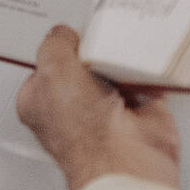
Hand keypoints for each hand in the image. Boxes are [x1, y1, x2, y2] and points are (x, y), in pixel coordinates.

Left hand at [14, 26, 178, 189]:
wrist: (124, 158)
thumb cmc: (81, 130)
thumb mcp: (52, 68)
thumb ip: (55, 43)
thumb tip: (66, 34)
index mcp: (40, 102)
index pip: (44, 66)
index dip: (56, 47)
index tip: (68, 31)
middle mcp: (73, 109)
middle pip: (83, 65)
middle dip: (92, 51)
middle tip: (98, 40)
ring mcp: (108, 110)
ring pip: (115, 69)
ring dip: (121, 58)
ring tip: (121, 49)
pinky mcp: (141, 111)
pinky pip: (146, 78)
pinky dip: (148, 69)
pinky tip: (143, 61)